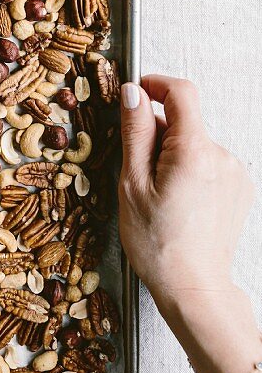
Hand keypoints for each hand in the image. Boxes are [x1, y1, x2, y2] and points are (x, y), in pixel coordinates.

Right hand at [119, 74, 254, 310]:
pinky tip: (178, 200)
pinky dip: (190, 170)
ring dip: (173, 154)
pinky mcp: (239, 187)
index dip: (155, 84)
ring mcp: (234, 172)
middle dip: (157, 132)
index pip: (182, 91)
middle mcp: (222, 156)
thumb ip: (136, 132)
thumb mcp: (132, 184)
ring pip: (194, 142)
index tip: (136, 93)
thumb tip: (133, 93)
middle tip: (138, 167)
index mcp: (194, 151)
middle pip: (185, 120)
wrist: (194, 288)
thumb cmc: (159, 244)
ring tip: (159, 193)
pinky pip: (208, 162)